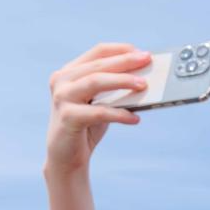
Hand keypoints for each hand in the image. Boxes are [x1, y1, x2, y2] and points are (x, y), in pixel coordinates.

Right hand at [45, 43, 151, 176]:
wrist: (66, 158)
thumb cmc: (87, 128)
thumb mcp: (101, 103)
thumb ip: (114, 90)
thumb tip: (144, 80)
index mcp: (69, 72)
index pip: (97, 52)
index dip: (121, 50)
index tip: (142, 52)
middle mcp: (62, 80)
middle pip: (98, 65)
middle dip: (125, 61)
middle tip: (147, 60)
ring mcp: (62, 98)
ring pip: (96, 81)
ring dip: (122, 81)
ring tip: (143, 85)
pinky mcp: (67, 117)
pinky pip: (99, 112)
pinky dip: (120, 114)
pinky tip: (135, 119)